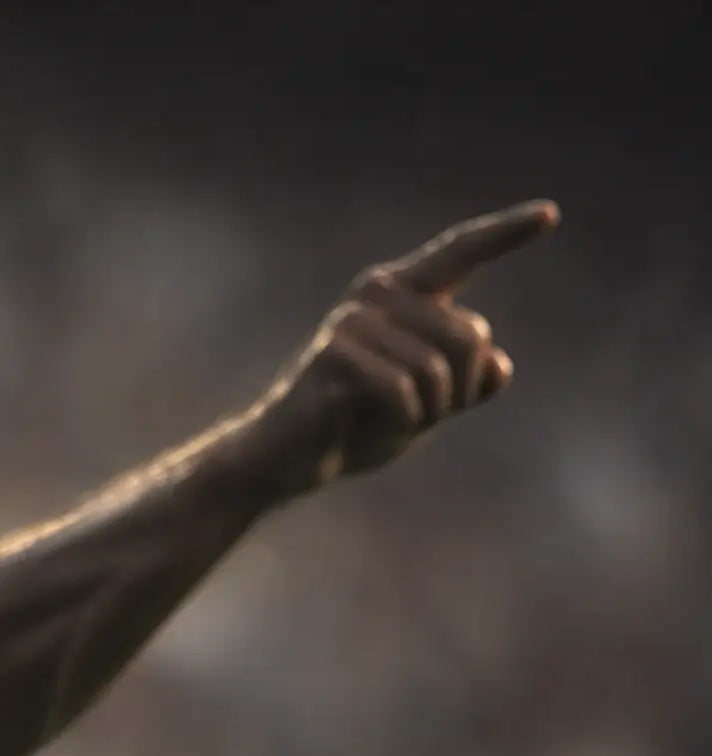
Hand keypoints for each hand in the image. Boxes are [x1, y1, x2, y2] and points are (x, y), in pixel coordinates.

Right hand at [251, 199, 559, 490]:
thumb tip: (497, 362)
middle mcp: (378, 294)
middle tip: (414, 412)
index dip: (506, 233)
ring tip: (383, 416)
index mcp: (402, 293)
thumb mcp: (430, 404)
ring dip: (425, 412)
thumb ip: (468, 380)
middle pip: (472, 336)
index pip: (460, 253)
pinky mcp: (336, 353)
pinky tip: (365, 422)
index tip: (551, 213)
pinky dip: (400, 422)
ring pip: (440, 373)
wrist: (291, 454)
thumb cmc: (360, 423)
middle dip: (459, 392)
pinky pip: (405, 394)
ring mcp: (354, 320)